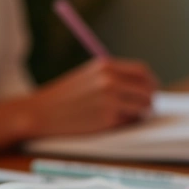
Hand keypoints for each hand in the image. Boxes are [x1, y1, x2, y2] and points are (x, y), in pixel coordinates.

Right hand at [0, 58, 158, 153]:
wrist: (39, 113)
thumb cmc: (62, 97)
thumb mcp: (87, 76)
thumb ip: (112, 77)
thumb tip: (141, 87)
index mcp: (105, 65)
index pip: (142, 71)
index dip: (149, 82)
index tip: (149, 90)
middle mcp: (109, 79)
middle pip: (147, 89)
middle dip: (148, 100)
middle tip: (144, 108)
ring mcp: (109, 99)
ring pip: (143, 107)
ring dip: (139, 113)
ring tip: (125, 116)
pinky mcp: (107, 118)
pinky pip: (129, 121)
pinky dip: (125, 123)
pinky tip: (110, 122)